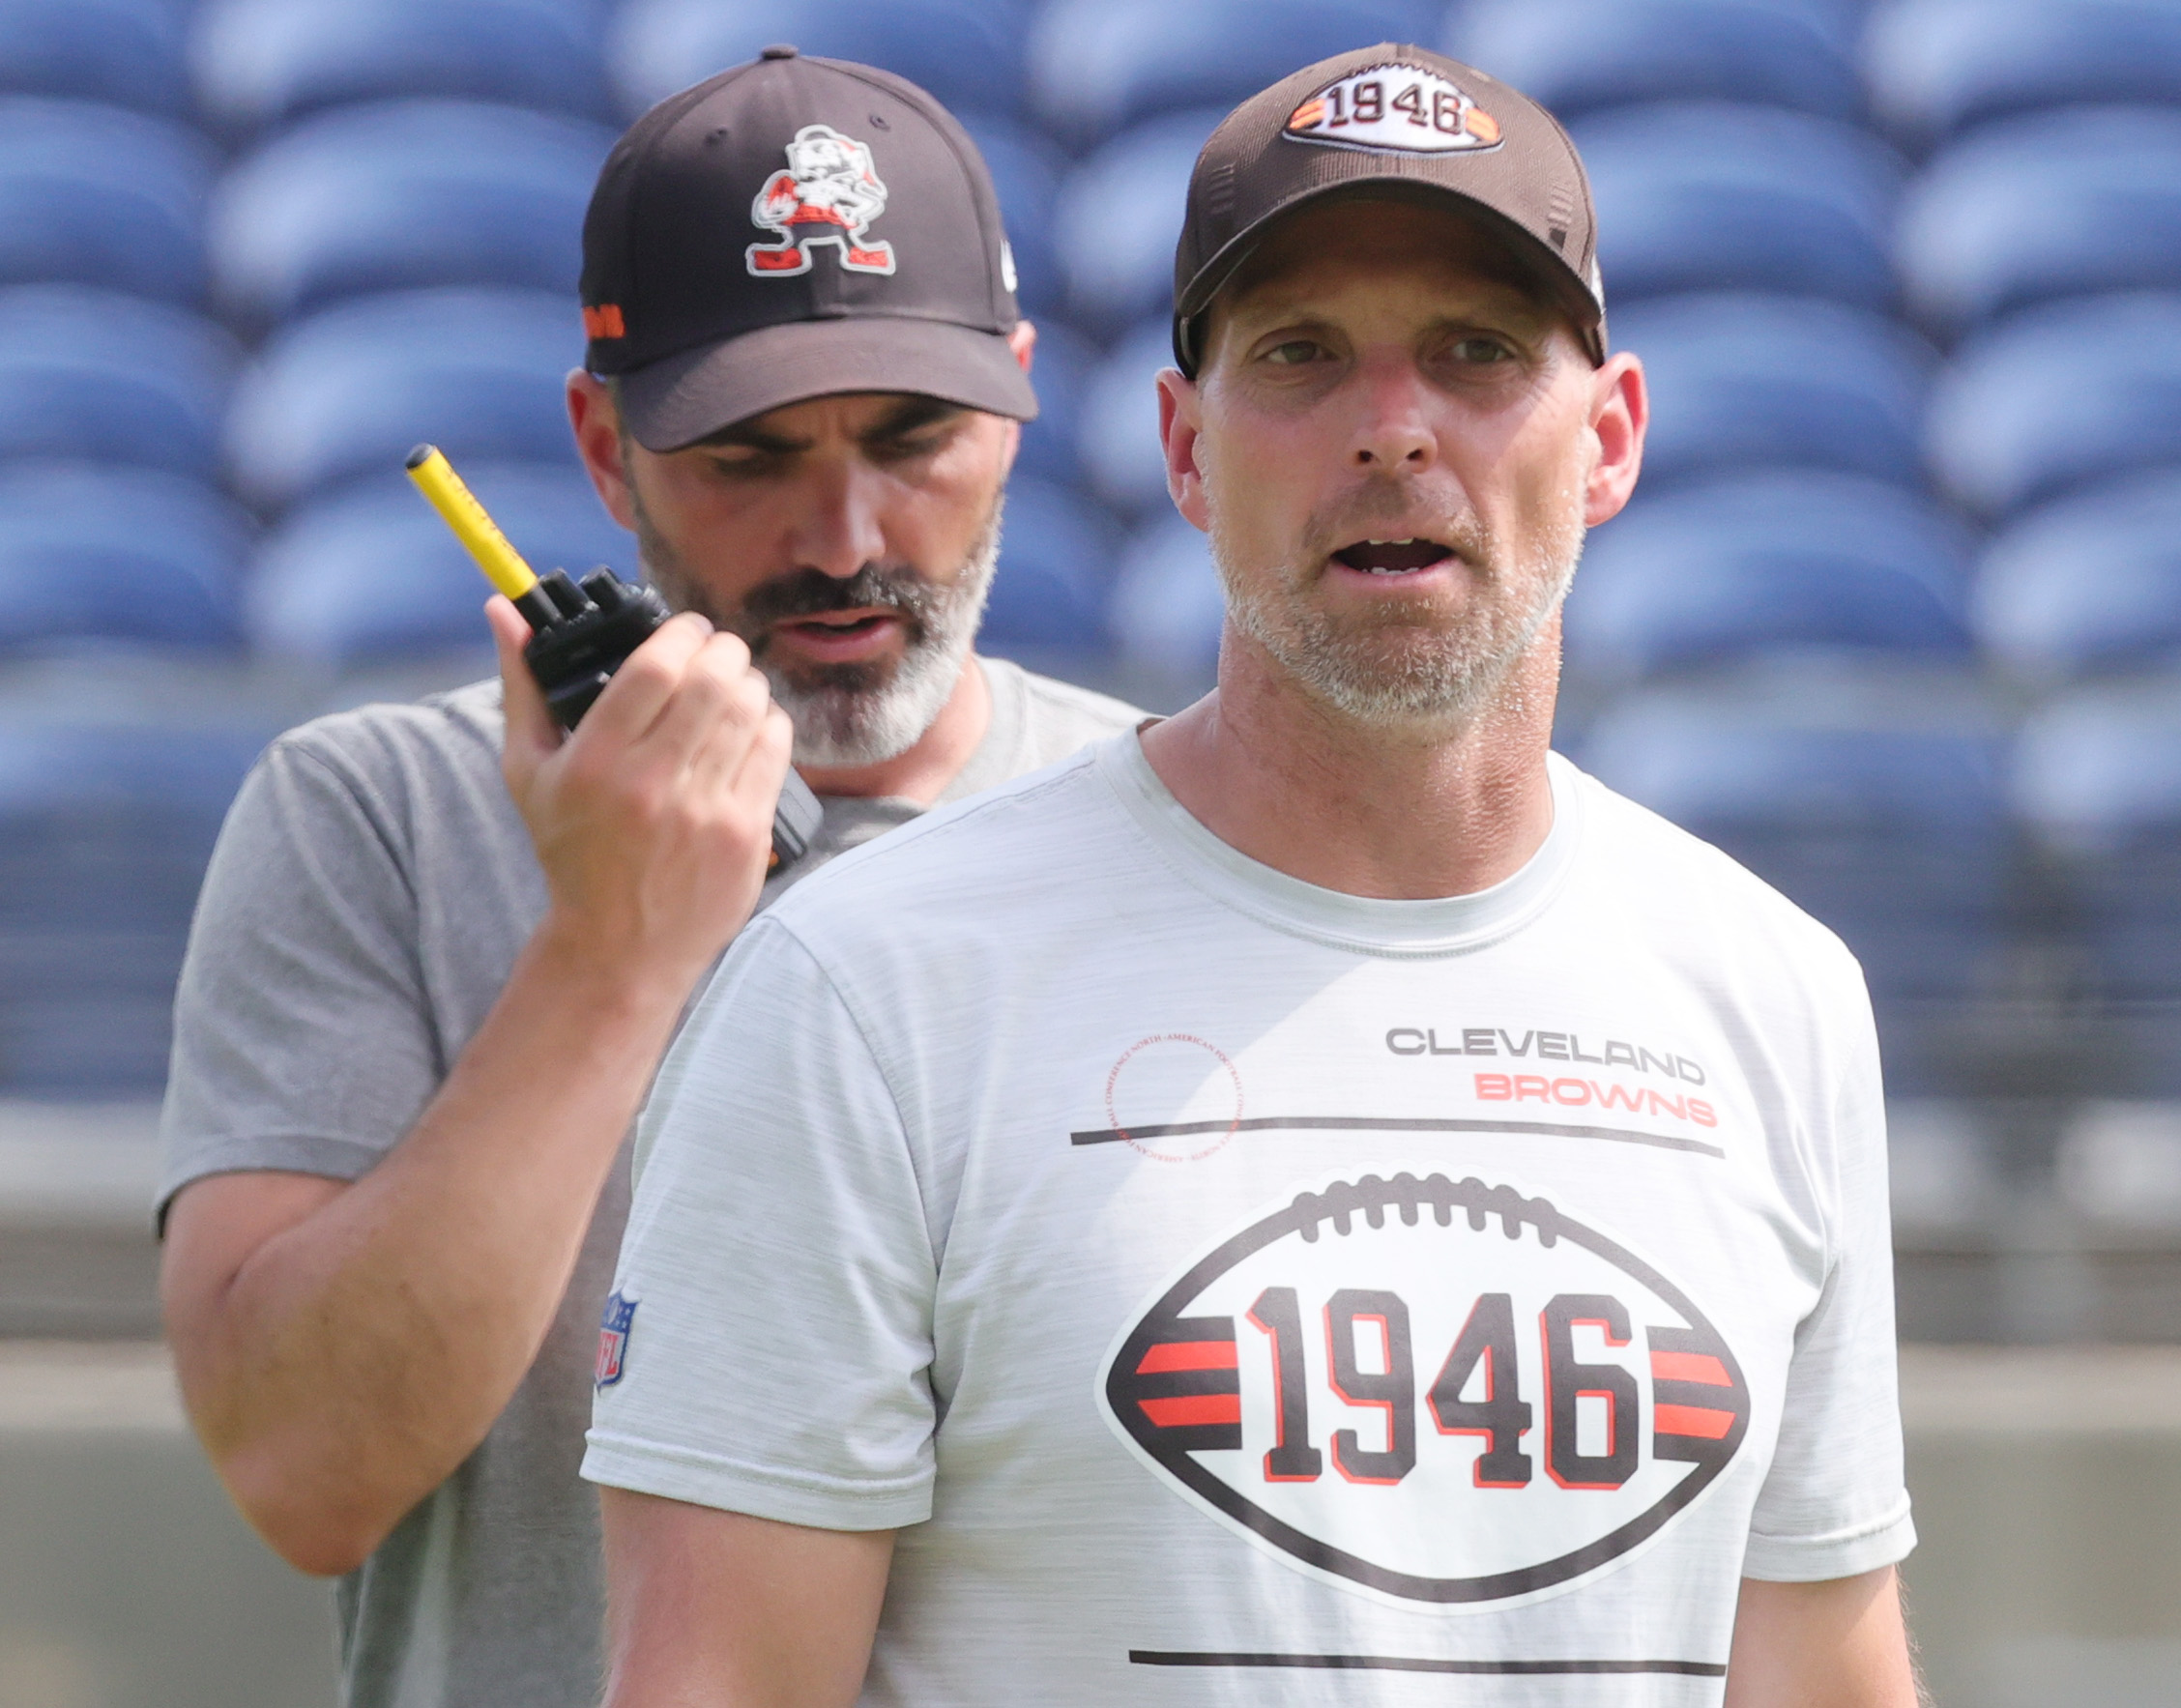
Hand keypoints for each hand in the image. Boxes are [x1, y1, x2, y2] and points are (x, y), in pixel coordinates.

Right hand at [489, 596, 793, 990]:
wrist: (619, 948)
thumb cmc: (570, 852)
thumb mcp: (530, 773)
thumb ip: (523, 687)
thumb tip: (504, 611)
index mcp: (597, 764)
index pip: (656, 668)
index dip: (681, 633)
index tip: (684, 629)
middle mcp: (654, 785)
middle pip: (713, 681)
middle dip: (723, 649)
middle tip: (716, 650)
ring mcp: (706, 813)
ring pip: (750, 711)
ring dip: (748, 682)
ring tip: (734, 683)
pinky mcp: (746, 835)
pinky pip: (774, 752)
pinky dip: (769, 724)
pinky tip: (751, 724)